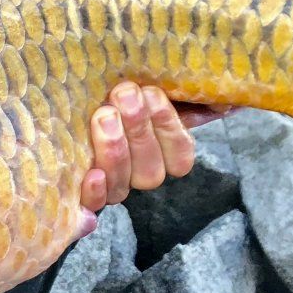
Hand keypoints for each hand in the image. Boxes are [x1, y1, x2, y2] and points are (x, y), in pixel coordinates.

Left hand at [81, 83, 219, 211]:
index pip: (180, 156)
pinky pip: (93, 206)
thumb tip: (227, 102)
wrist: (66, 96)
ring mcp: (112, 186)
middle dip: (139, 131)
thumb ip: (185, 96)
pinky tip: (92, 173)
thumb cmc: (111, 90)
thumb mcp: (145, 85)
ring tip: (104, 115)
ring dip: (116, 150)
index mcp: (162, 152)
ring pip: (123, 185)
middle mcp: (139, 174)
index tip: (152, 94)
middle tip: (125, 95)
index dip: (169, 129)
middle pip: (151, 171)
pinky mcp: (81, 195)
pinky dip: (94, 193)